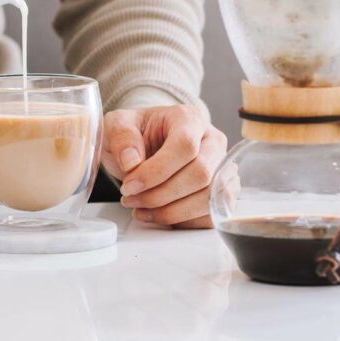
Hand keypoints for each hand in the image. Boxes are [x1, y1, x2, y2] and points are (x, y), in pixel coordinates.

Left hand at [103, 105, 227, 228]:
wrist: (145, 146)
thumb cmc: (135, 135)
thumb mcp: (117, 125)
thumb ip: (122, 137)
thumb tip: (132, 163)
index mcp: (189, 119)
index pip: (185, 146)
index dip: (156, 172)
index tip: (129, 185)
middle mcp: (213, 141)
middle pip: (201, 174)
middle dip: (161, 195)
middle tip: (131, 199)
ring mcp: (222, 168)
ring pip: (208, 199)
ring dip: (170, 212)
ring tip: (141, 209)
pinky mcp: (222, 193)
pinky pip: (210, 215)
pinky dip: (182, 222)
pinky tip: (158, 215)